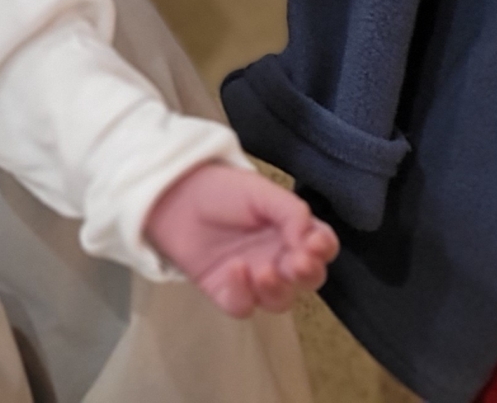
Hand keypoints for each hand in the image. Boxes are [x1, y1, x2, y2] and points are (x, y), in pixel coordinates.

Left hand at [143, 163, 337, 318]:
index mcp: (292, 232)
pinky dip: (242, 294)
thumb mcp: (260, 191)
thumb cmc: (221, 189)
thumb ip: (290, 211)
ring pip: (279, 300)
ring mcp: (253, 279)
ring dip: (277, 289)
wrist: (173, 192)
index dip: (323, 249)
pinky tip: (235, 270)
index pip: (321, 247)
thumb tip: (310, 236)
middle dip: (306, 274)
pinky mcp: (225, 292)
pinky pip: (242, 306)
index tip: (314, 243)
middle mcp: (278, 259)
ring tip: (264, 270)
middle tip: (296, 262)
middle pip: (306, 280)